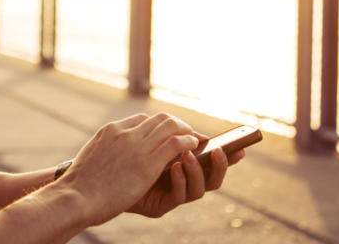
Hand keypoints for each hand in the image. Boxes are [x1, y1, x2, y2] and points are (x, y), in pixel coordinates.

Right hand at [58, 113, 199, 224]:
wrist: (76, 196)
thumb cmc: (81, 186)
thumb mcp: (92, 157)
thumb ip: (107, 151)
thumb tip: (115, 157)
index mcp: (111, 130)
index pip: (142, 119)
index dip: (158, 125)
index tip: (167, 132)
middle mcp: (126, 133)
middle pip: (160, 118)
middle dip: (177, 123)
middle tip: (187, 132)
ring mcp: (137, 146)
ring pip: (171, 126)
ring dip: (186, 130)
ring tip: (194, 139)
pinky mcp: (148, 163)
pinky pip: (176, 143)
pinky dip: (188, 142)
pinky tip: (193, 147)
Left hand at [127, 140, 245, 217]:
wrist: (98, 182)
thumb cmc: (124, 159)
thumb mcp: (150, 143)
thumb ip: (170, 137)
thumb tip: (193, 132)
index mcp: (185, 166)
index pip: (212, 163)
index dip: (229, 157)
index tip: (240, 147)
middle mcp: (183, 183)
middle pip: (213, 180)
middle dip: (220, 166)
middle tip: (219, 151)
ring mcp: (173, 196)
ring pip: (199, 190)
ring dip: (197, 171)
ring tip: (188, 156)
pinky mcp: (160, 206)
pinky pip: (178, 196)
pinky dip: (180, 180)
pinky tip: (174, 167)